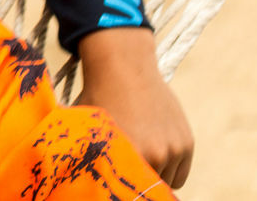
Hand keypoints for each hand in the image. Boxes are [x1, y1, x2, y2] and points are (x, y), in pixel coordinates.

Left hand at [76, 27, 193, 188]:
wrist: (124, 67)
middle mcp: (154, 155)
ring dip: (155, 174)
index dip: (122, 188)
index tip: (118, 182)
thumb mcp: (86, 128)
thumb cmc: (98, 97)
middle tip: (127, 166)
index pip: (130, 192)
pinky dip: (170, 169)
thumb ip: (85, 156)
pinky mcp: (186, 143)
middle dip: (137, 181)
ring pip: (166, 182)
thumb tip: (70, 175)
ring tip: (139, 152)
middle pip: (147, 188)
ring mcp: (173, 149)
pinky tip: (154, 152)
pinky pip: (179, 174)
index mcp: (127, 155)